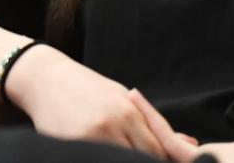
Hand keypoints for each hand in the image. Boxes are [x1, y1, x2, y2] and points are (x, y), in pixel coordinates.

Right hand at [9, 47, 192, 157]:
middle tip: (146, 162)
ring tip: (122, 156)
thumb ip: (152, 123)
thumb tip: (189, 143)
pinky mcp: (74, 143)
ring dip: (125, 159)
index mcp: (130, 112)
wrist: (44, 78)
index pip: (159, 150)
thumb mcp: (121, 98)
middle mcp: (115, 123)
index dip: (163, 162)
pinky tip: (103, 155)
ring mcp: (94, 135)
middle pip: (144, 158)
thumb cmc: (86, 88)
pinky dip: (104, 159)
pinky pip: (98, 158)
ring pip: (122, 159)